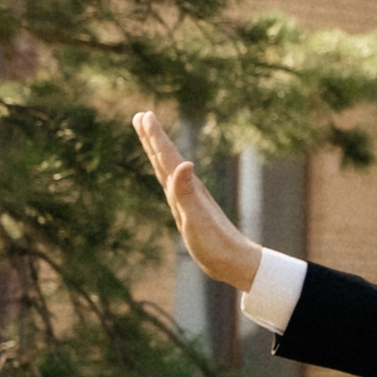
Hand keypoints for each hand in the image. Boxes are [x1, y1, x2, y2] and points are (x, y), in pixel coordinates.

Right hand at [132, 110, 261, 288]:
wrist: (234, 261)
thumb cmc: (215, 243)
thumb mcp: (197, 218)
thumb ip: (188, 192)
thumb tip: (185, 163)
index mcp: (186, 188)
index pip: (167, 158)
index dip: (155, 137)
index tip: (144, 114)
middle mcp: (188, 189)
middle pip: (167, 158)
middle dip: (153, 138)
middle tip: (142, 116)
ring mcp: (190, 199)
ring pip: (170, 169)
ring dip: (159, 151)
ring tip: (151, 136)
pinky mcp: (192, 210)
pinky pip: (175, 185)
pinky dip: (169, 173)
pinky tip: (171, 172)